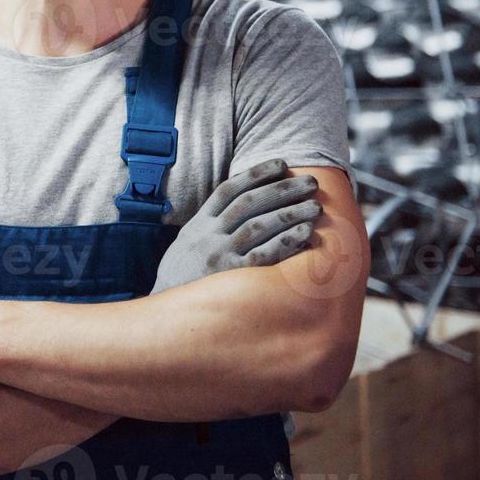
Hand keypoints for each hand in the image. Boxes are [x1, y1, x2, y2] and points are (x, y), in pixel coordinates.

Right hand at [151, 158, 321, 293]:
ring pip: (259, 225)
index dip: (256, 174)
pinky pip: (264, 255)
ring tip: (315, 206)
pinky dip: (286, 242)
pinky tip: (305, 234)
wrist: (164, 314)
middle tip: (310, 182)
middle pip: (250, 203)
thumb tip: (239, 205)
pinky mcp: (232, 277)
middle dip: (283, 189)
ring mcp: (220, 255)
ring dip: (290, 212)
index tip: (282, 164)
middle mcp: (209, 235)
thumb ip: (209, 225)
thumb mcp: (187, 244)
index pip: (229, 189)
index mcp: (199, 224)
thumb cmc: (182, 277)